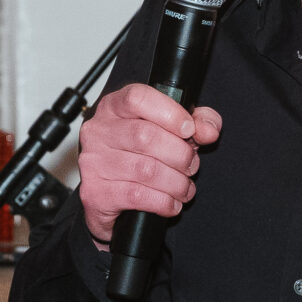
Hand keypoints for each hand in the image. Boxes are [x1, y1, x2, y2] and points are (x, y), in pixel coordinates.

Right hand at [79, 84, 222, 246]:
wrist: (109, 198)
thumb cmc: (138, 157)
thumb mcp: (170, 131)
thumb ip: (197, 122)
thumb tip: (208, 130)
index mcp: (113, 108)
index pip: (137, 98)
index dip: (169, 112)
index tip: (189, 129)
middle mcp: (98, 132)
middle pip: (145, 136)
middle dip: (180, 154)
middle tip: (191, 165)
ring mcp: (93, 163)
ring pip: (145, 169)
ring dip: (176, 182)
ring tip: (185, 188)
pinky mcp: (96, 193)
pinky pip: (137, 196)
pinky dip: (163, 202)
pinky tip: (171, 203)